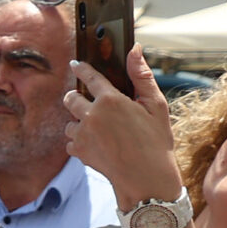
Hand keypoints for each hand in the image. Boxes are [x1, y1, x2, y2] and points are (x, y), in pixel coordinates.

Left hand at [63, 47, 181, 202]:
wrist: (145, 178)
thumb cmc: (156, 140)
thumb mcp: (155, 105)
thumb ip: (142, 76)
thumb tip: (134, 49)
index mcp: (111, 100)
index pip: (89, 77)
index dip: (81, 69)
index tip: (75, 64)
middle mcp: (92, 115)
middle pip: (70, 98)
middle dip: (76, 97)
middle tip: (88, 102)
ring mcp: (82, 134)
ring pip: (70, 122)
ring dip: (80, 123)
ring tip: (101, 130)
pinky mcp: (78, 152)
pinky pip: (71, 141)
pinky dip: (80, 141)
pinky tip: (98, 145)